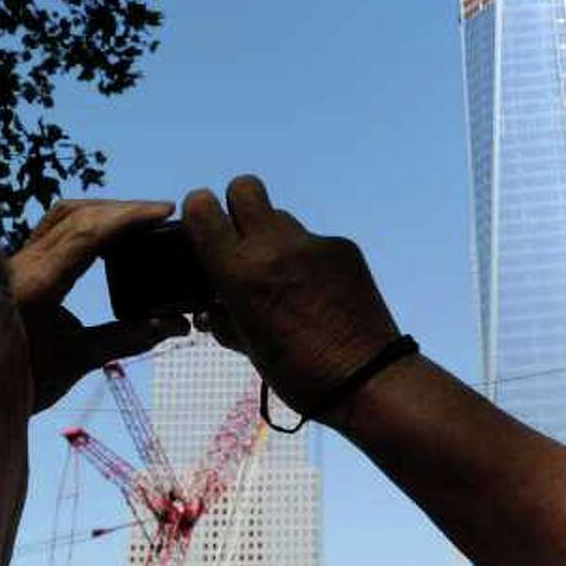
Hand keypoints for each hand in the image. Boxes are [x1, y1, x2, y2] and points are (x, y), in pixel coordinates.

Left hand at [7, 199, 190, 413]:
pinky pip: (51, 226)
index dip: (129, 217)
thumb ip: (126, 339)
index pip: (87, 233)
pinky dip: (83, 220)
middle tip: (161, 213)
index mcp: (36, 285)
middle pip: (78, 215)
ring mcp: (16, 260)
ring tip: (138, 218)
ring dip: (102, 210)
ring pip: (62, 215)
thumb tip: (175, 324)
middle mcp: (22, 263)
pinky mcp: (16, 264)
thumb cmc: (18, 382)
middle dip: (123, 210)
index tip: (164, 211)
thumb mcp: (75, 361)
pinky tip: (104, 230)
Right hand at [180, 176, 399, 418]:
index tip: (205, 231)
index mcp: (240, 271)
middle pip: (244, 187)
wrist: (366, 377)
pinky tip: (318, 291)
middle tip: (243, 241)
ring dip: (274, 239)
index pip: (202, 206)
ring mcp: (312, 243)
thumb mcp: (247, 347)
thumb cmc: (297, 372)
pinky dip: (307, 259)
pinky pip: (312, 241)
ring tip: (285, 278)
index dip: (199, 213)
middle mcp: (274, 246)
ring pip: (280, 217)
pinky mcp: (343, 246)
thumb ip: (222, 317)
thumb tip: (209, 307)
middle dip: (237, 206)